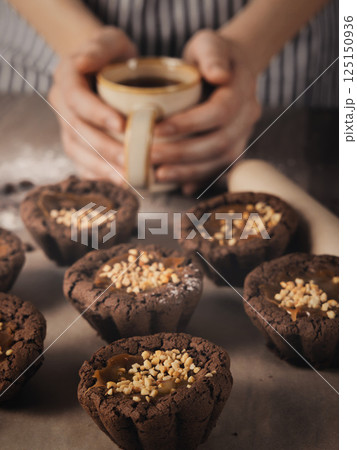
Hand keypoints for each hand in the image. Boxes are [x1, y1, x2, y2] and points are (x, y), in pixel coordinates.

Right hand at [48, 26, 136, 182]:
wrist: (107, 70)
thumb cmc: (114, 56)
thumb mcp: (110, 41)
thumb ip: (100, 48)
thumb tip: (82, 62)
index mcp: (67, 80)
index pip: (78, 99)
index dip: (97, 114)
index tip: (122, 125)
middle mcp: (62, 106)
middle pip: (78, 131)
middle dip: (105, 148)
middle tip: (131, 160)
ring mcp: (67, 127)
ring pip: (78, 152)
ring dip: (102, 168)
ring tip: (126, 179)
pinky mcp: (76, 144)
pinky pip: (82, 164)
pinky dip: (99, 176)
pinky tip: (118, 183)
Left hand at [153, 30, 260, 194]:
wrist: (228, 70)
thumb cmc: (211, 55)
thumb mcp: (209, 44)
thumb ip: (212, 55)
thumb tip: (219, 75)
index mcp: (242, 89)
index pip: (219, 111)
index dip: (189, 124)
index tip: (157, 130)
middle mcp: (247, 116)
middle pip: (220, 142)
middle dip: (183, 153)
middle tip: (151, 156)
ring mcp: (243, 135)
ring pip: (220, 161)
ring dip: (189, 171)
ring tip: (159, 174)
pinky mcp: (233, 149)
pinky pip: (219, 169)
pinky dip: (200, 179)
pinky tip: (180, 187)